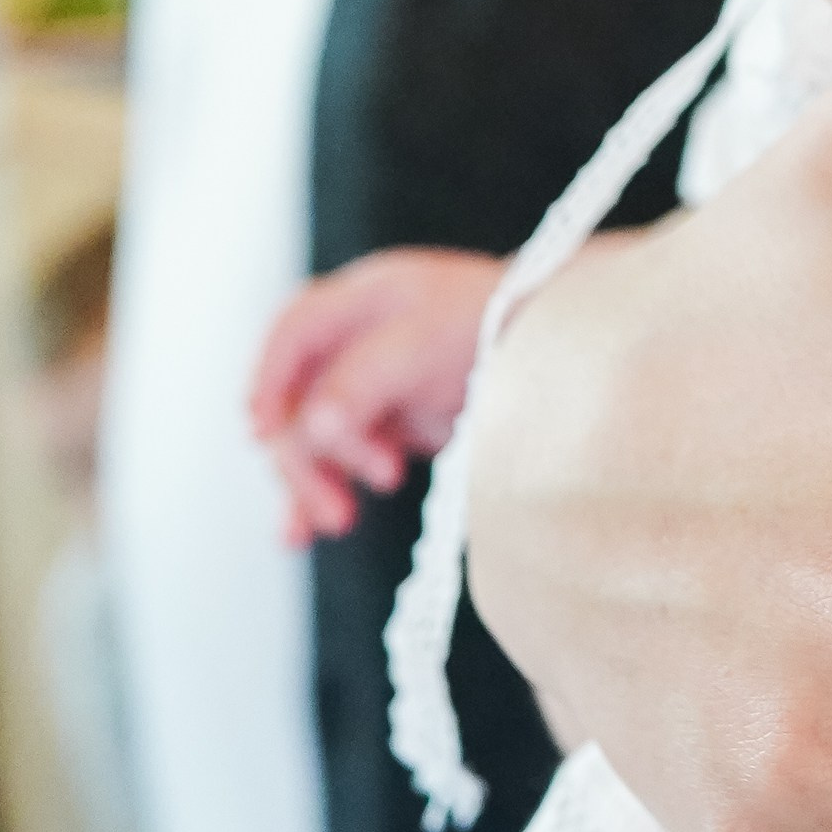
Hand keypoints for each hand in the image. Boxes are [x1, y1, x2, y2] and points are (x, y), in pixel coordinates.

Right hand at [249, 248, 501, 545]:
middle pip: (298, 397)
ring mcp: (375, 383)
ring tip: (339, 520)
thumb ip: (362, 381)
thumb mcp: (427, 345)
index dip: (267, 379)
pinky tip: (302, 531)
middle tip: (337, 509)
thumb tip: (306, 427)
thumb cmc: (500, 331)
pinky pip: (340, 460)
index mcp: (366, 299)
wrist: (569, 359)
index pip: (293, 332)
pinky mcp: (392, 424)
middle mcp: (361, 339)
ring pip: (314, 436)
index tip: (262, 433)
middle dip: (306, 455)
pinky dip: (322, 490)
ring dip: (314, 480)